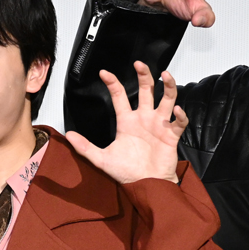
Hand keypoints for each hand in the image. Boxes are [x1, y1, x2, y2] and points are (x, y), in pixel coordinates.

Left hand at [64, 63, 186, 184]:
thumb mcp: (101, 159)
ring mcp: (159, 125)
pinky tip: (176, 110)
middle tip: (139, 64)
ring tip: (165, 75)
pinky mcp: (171, 135)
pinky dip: (180, 114)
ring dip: (169, 86)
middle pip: (146, 90)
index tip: (104, 73)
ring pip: (167, 98)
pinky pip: (179, 121)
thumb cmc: (127, 172)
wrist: (146, 185)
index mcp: (127, 121)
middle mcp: (144, 119)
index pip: (119, 97)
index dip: (113, 83)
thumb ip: (85, 147)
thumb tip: (68, 136)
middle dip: (144, 76)